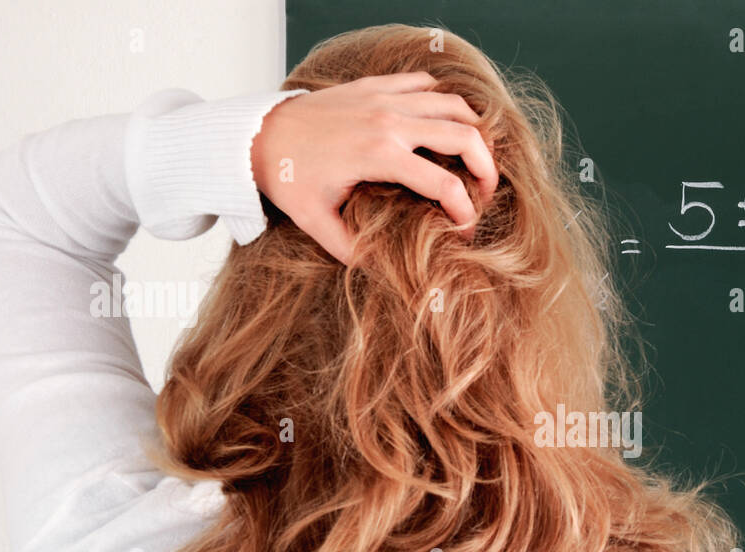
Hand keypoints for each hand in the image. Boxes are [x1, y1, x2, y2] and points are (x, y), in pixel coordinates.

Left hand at [250, 72, 498, 263]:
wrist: (258, 134)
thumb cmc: (287, 177)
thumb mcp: (317, 223)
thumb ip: (353, 251)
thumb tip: (384, 274)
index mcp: (380, 156)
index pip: (445, 186)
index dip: (465, 213)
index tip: (465, 230)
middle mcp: (389, 121)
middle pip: (464, 136)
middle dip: (486, 167)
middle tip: (486, 191)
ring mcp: (384, 98)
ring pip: (452, 104)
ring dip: (473, 131)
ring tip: (475, 157)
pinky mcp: (375, 85)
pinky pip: (425, 84)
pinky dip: (443, 102)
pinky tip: (443, 125)